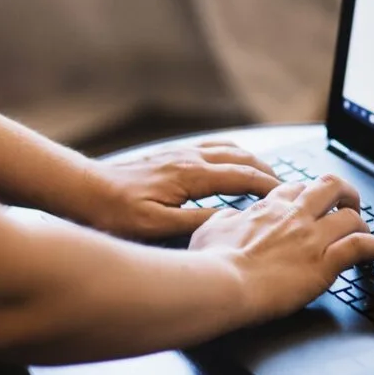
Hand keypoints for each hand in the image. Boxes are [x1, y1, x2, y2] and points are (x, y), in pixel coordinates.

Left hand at [81, 141, 280, 240]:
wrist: (83, 190)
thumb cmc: (116, 212)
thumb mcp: (159, 226)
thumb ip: (199, 222)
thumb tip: (233, 220)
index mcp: (192, 175)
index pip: (244, 176)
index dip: (271, 187)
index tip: (290, 197)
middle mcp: (190, 157)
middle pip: (242, 158)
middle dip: (268, 171)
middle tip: (287, 188)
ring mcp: (180, 152)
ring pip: (229, 149)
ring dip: (252, 160)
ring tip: (267, 175)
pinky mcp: (170, 154)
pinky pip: (212, 147)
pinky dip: (232, 154)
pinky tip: (231, 163)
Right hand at [189, 175, 373, 324]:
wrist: (220, 285)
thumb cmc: (210, 262)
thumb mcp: (209, 229)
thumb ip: (226, 219)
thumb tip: (230, 217)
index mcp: (268, 208)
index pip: (296, 188)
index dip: (308, 195)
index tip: (312, 205)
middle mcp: (294, 216)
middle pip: (331, 187)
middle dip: (345, 194)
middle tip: (349, 205)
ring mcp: (311, 238)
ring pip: (351, 216)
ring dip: (362, 225)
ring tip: (365, 234)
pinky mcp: (324, 263)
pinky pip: (361, 246)